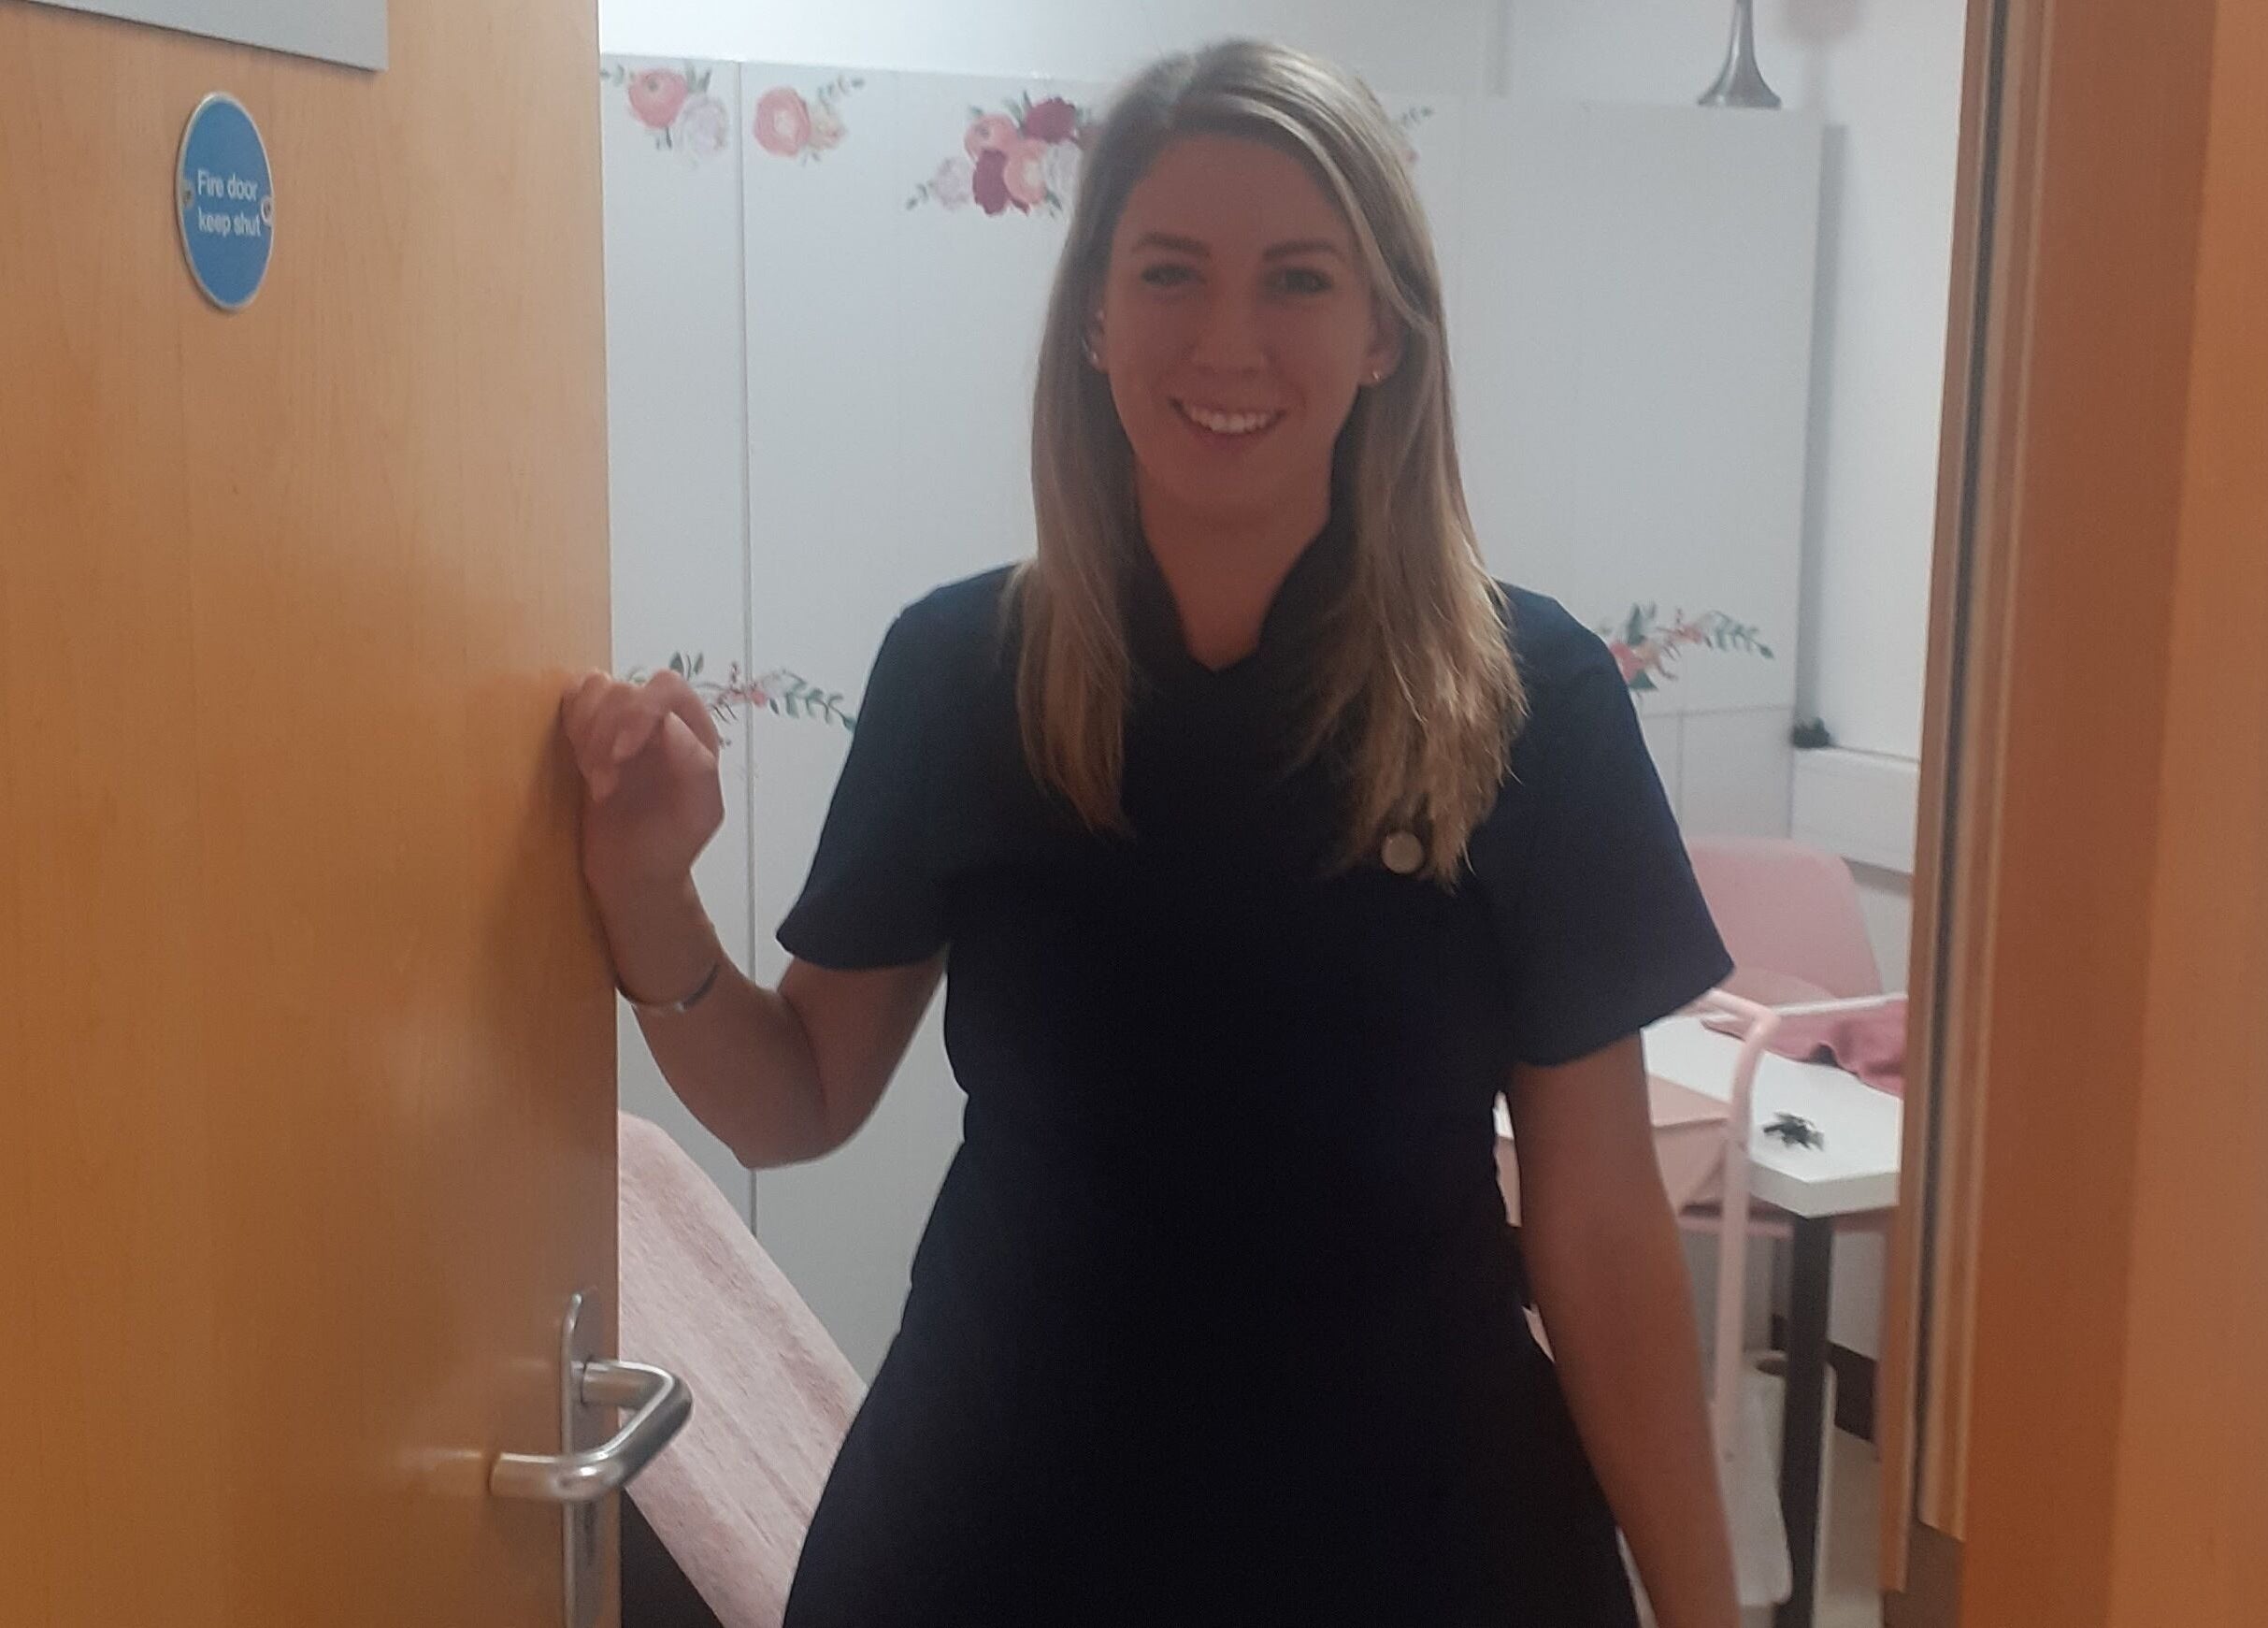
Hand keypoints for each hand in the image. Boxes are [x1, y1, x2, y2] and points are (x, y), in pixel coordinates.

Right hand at [559, 669, 725, 904]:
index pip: (666, 688)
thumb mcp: (700, 815)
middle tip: (602, 787)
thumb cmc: (671, 844)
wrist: (633, 872)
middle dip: (604, 735)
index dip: (638, 713)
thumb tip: (670, 723)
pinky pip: (573, 700)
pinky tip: (580, 761)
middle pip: (623, 689)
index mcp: (694, 730)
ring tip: (595, 780)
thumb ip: (697, 768)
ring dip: (586, 734)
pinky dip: (570, 723)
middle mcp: (660, 717)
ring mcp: (623, 721)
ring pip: (595, 689)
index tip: (620, 756)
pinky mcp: (591, 730)